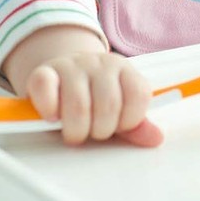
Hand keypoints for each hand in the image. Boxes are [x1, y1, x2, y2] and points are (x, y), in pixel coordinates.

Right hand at [2, 25, 162, 146]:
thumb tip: (156, 138)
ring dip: (76, 129)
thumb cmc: (92, 99)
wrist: (60, 76)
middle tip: (92, 132)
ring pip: (78, 105)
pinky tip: (53, 117)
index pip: (139, 95)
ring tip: (74, 131)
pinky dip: (49, 109)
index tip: (118, 126)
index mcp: (124, 70)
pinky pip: (46, 88)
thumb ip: (136, 125)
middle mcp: (100, 62)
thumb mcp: (118, 110)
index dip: (129, 120)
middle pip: (109, 105)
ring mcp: (72, 65)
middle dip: (101, 130)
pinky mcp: (43, 71)